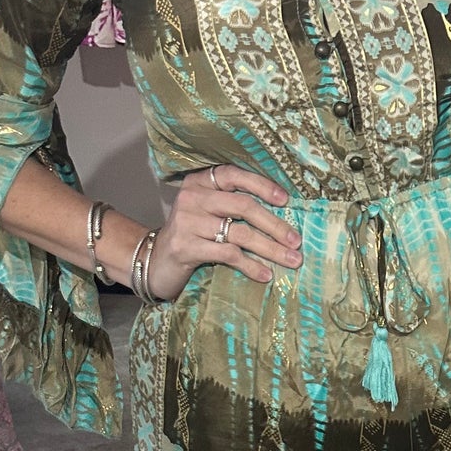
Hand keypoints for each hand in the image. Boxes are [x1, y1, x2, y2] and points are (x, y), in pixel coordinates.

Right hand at [145, 165, 302, 301]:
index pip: (235, 175)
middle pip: (243, 205)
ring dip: (270, 248)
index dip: (263, 186)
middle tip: (296, 242)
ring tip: (291, 261)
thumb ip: (233, 208)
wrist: (154, 262)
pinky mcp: (186, 247)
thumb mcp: (209, 215)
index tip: (286, 201)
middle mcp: (192, 197)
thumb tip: (280, 216)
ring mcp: (187, 221)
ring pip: (240, 232)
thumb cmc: (191, 238)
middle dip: (275, 225)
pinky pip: (227, 254)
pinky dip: (250, 265)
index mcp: (200, 182)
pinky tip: (265, 274)